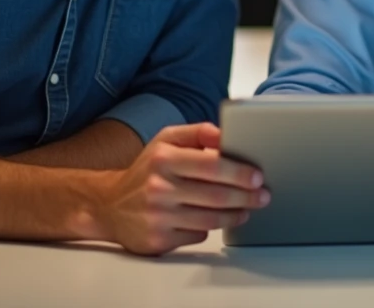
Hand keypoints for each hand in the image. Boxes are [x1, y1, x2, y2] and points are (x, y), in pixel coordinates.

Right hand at [95, 123, 268, 255]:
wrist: (110, 205)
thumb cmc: (147, 170)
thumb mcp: (166, 140)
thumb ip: (199, 133)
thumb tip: (227, 136)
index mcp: (164, 158)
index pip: (211, 165)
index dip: (238, 172)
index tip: (257, 176)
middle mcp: (159, 187)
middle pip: (216, 195)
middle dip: (246, 196)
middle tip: (263, 195)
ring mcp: (158, 217)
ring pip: (211, 219)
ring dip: (236, 214)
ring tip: (247, 208)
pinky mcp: (158, 240)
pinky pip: (197, 235)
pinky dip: (211, 228)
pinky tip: (218, 220)